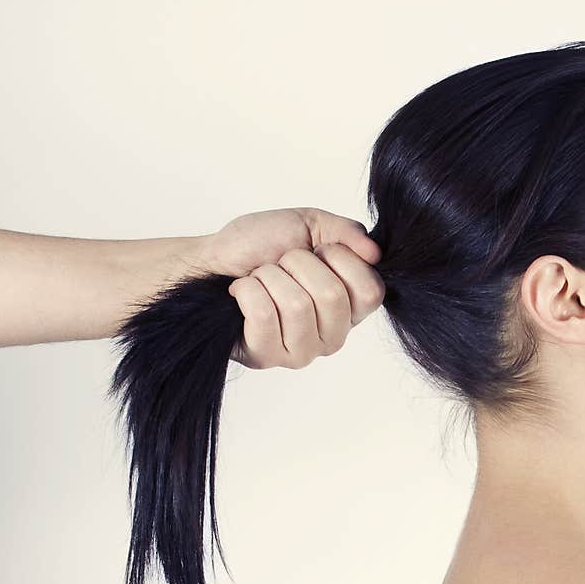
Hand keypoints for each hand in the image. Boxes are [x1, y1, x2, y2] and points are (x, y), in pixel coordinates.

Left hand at [198, 207, 385, 368]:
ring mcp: (302, 351)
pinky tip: (241, 294)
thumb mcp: (310, 226)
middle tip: (282, 264)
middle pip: (332, 296)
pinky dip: (246, 290)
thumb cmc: (260, 246)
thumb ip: (347, 233)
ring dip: (270, 277)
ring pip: (296, 305)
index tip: (317, 251)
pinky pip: (263, 314)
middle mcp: (333, 335)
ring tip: (260, 278)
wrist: (210, 261)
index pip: (371, 291)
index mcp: (351, 307)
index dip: (339, 259)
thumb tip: (374, 252)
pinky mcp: (267, 358)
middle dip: (297, 264)